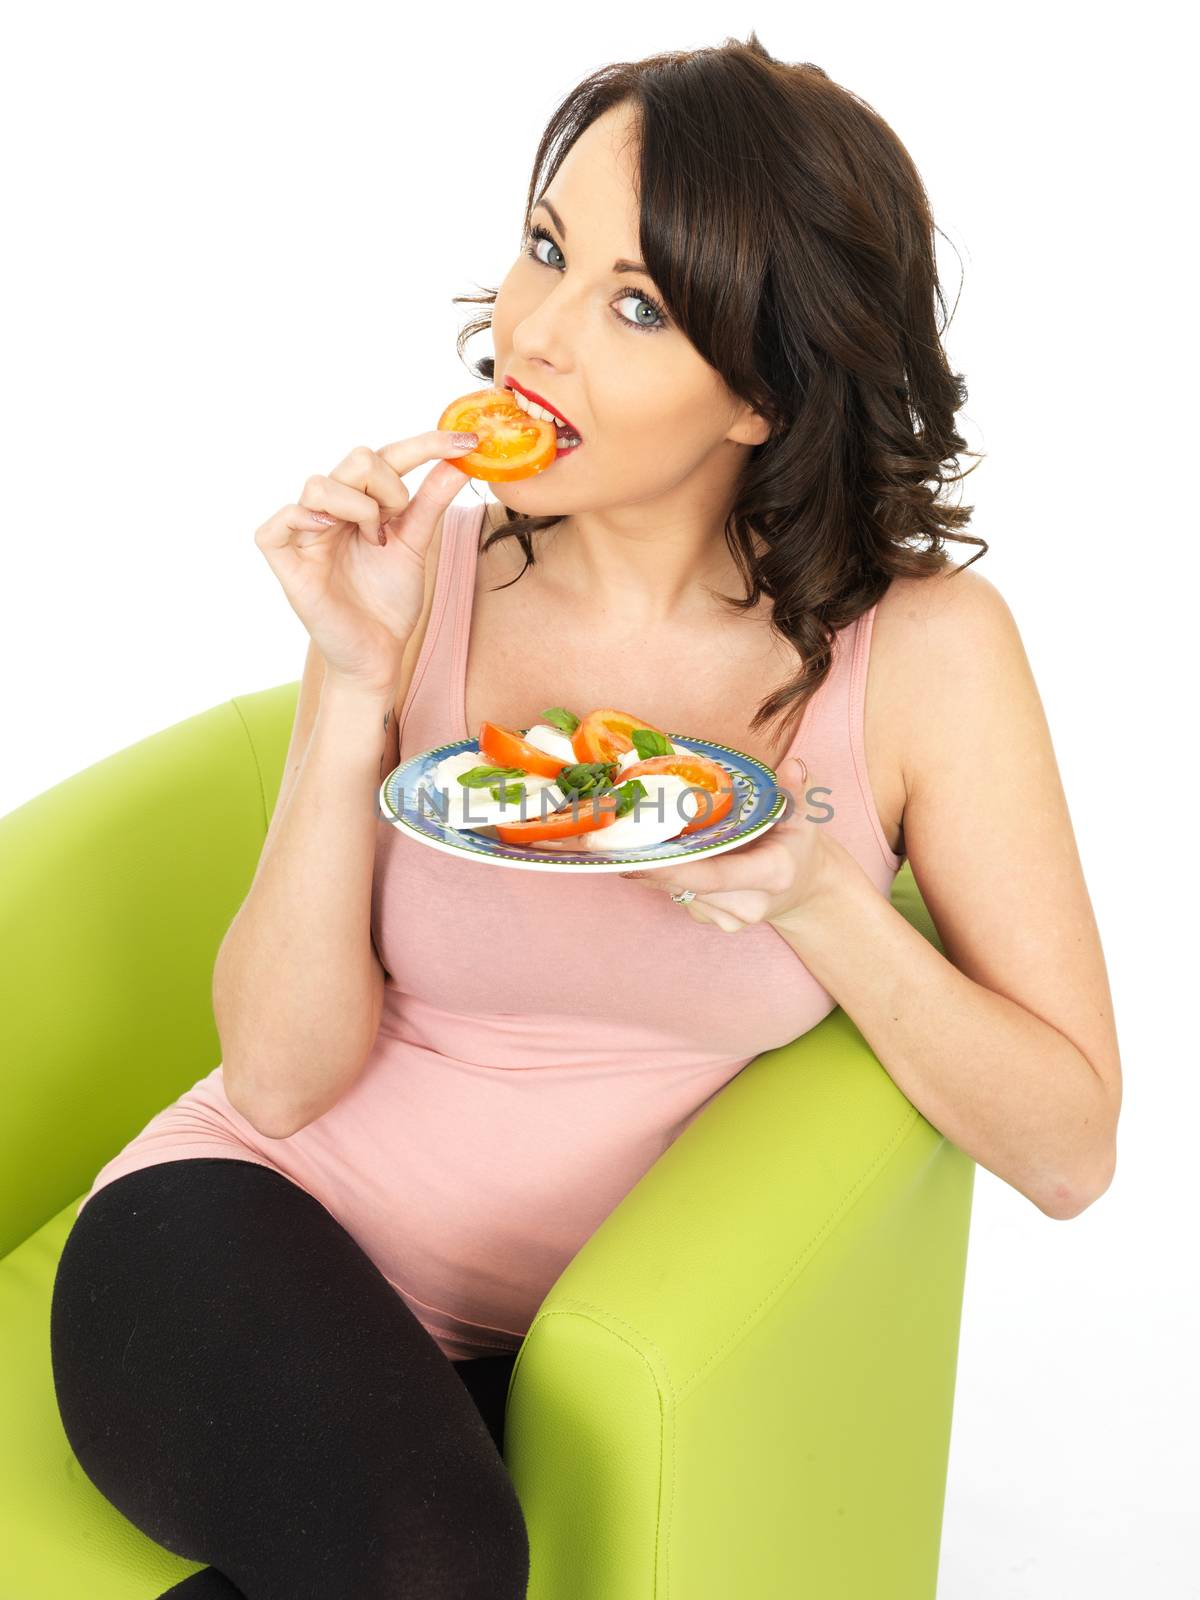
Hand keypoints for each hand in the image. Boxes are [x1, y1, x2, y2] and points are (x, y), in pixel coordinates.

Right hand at [253, 430, 478, 697]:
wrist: (377, 654)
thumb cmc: (389, 602)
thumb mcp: (416, 543)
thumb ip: (431, 501)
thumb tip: (460, 459)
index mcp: (361, 501)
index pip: (388, 455)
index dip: (427, 443)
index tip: (469, 441)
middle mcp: (330, 508)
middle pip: (358, 457)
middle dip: (391, 488)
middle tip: (396, 527)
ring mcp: (305, 531)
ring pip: (322, 482)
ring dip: (360, 509)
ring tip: (372, 542)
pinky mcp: (285, 558)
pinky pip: (282, 519)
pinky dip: (307, 518)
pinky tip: (329, 531)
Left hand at [618, 754, 836, 932]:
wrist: (804, 891)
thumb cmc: (799, 847)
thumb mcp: (803, 817)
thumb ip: (795, 792)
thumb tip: (794, 766)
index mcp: (771, 876)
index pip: (714, 876)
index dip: (671, 869)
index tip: (634, 857)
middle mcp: (747, 905)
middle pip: (684, 884)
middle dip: (646, 861)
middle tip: (607, 836)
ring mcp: (728, 919)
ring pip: (675, 891)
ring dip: (650, 866)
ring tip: (623, 837)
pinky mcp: (713, 921)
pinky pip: (677, 896)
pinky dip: (662, 874)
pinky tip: (654, 853)